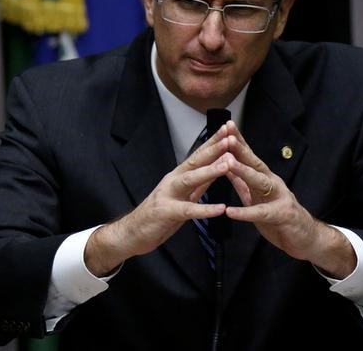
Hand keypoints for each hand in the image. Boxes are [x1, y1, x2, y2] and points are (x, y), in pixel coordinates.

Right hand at [84, 127, 230, 275]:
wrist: (132, 232)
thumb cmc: (160, 213)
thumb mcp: (183, 194)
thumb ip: (200, 182)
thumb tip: (218, 167)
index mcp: (178, 175)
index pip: (198, 155)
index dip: (213, 142)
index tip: (228, 129)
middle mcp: (173, 180)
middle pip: (195, 161)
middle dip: (213, 149)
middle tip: (230, 138)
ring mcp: (168, 195)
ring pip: (190, 180)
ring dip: (209, 171)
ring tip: (228, 164)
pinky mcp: (166, 213)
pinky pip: (188, 210)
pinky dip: (205, 209)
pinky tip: (220, 208)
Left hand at [223, 121, 356, 277]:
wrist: (306, 238)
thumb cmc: (279, 217)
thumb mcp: (257, 198)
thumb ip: (242, 183)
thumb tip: (226, 165)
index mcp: (265, 178)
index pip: (250, 157)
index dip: (239, 142)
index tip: (226, 126)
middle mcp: (273, 183)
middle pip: (255, 163)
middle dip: (240, 149)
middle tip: (227, 136)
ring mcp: (279, 198)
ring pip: (260, 182)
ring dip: (243, 171)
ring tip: (227, 162)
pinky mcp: (281, 216)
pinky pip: (261, 213)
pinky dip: (245, 212)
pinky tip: (230, 211)